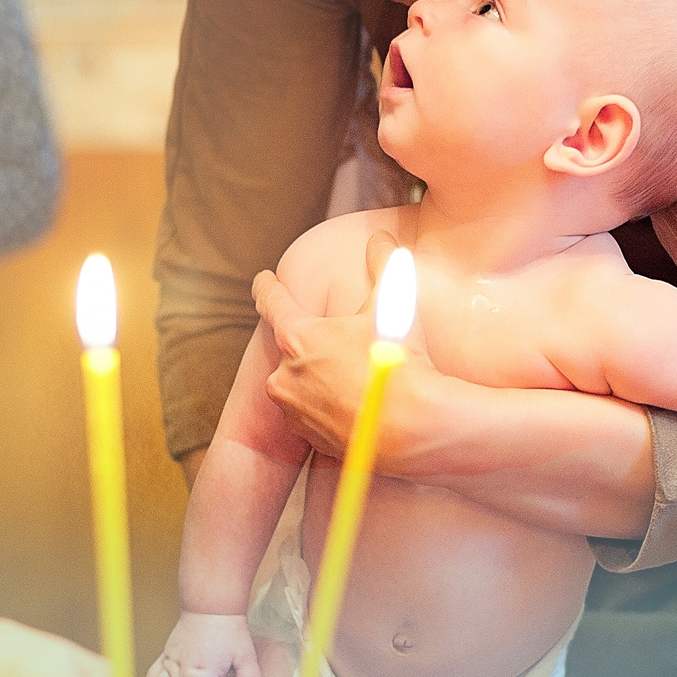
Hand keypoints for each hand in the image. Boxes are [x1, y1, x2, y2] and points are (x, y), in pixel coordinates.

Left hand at [252, 231, 425, 461]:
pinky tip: (354, 405)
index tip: (262, 280)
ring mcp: (294, 410)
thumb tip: (381, 239)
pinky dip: (327, 407)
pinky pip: (312, 414)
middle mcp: (285, 374)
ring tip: (353, 379)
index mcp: (298, 337)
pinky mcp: (309, 437)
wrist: (413, 426)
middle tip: (343, 346)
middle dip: (312, 346)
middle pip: (290, 349)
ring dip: (317, 378)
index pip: (272, 302)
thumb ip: (385, 265)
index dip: (267, 287)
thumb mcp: (394, 304)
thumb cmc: (400, 362)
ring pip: (298, 384)